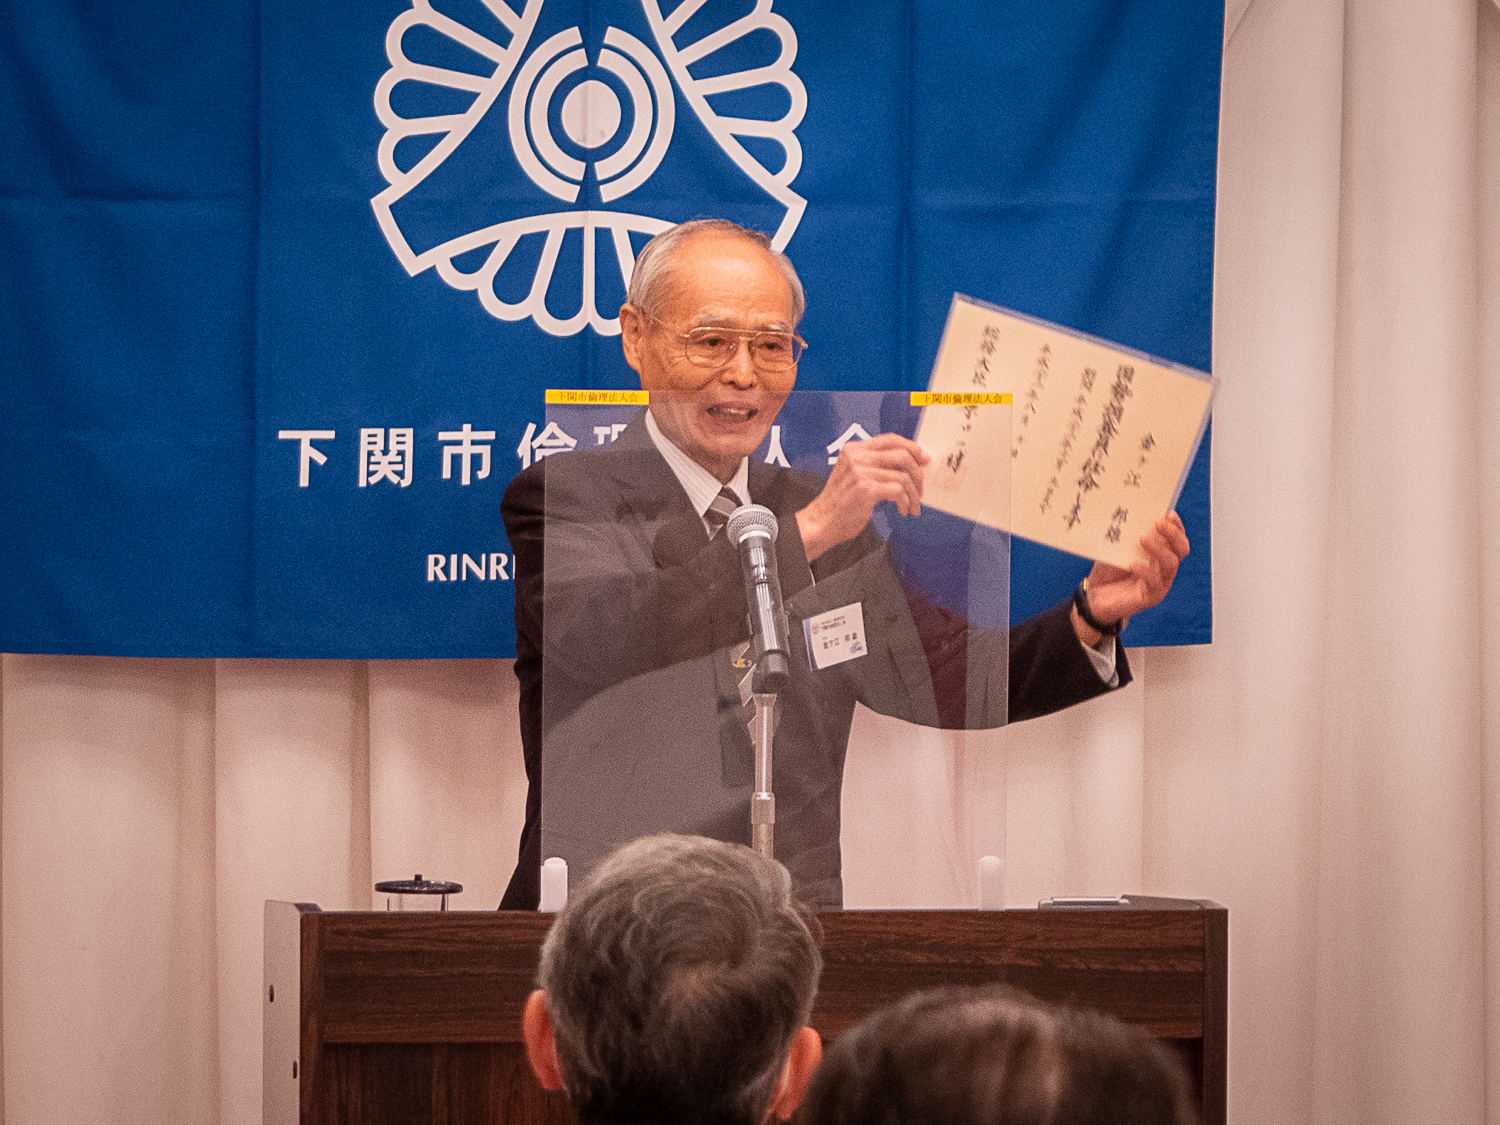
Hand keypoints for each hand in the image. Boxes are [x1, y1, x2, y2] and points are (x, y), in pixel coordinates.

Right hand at [796, 434, 929, 560]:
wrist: (823, 521)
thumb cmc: (842, 501)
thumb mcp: (854, 473)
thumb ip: (875, 463)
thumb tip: (909, 462)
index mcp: (854, 449)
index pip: (890, 439)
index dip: (912, 447)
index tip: (924, 459)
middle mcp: (857, 457)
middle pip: (902, 456)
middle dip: (918, 474)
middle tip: (920, 489)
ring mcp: (861, 472)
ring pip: (903, 476)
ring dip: (913, 494)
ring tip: (912, 506)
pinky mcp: (866, 489)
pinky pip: (898, 491)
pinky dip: (905, 502)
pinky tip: (902, 510)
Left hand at [1072, 512, 1190, 645]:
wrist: (1094, 596)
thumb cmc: (1107, 571)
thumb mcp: (1116, 549)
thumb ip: (1127, 536)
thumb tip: (1130, 513)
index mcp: (1159, 555)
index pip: (1176, 539)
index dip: (1176, 526)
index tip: (1169, 513)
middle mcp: (1164, 568)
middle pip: (1181, 549)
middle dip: (1172, 534)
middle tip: (1158, 523)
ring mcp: (1161, 583)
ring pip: (1171, 564)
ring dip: (1159, 549)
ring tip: (1143, 538)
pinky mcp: (1152, 597)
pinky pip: (1155, 582)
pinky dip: (1145, 571)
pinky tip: (1132, 564)